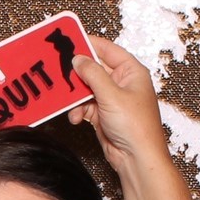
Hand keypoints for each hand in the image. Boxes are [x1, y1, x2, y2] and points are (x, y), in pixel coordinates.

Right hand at [65, 35, 165, 173]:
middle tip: (62, 73)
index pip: (108, 50)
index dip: (89, 44)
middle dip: (78, 75)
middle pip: (94, 69)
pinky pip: (85, 106)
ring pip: (86, 89)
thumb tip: (79, 59)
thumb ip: (93, 74)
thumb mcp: (112, 95)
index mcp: (132, 72)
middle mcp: (123, 83)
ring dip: (76, 97)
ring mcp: (112, 99)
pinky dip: (78, 111)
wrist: (136, 159)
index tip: (71, 41)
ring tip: (70, 103)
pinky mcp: (103, 114)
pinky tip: (77, 118)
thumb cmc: (137, 128)